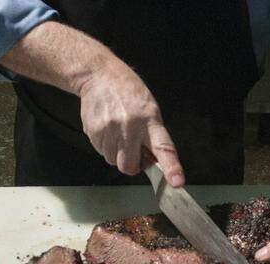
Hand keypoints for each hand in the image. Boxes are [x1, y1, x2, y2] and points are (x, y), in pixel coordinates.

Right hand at [76, 60, 184, 185]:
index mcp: (150, 121)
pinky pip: (101, 152)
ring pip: (113, 161)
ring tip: (119, 133)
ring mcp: (109, 130)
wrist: (100, 76)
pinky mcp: (92, 131)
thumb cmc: (129, 94)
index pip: (164, 148)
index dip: (171, 167)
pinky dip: (106, 146)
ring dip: (118, 154)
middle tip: (134, 149)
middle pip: (129, 166)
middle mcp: (129, 127)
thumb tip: (154, 162)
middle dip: (132, 164)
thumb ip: (154, 136)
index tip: (176, 182)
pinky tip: (109, 129)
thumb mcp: (151, 110)